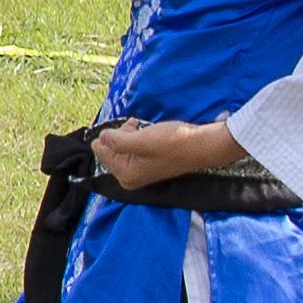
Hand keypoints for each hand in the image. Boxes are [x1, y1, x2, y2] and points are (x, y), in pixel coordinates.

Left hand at [90, 116, 242, 191]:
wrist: (201, 146)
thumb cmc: (173, 142)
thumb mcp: (141, 140)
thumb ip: (117, 141)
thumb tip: (101, 138)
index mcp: (125, 175)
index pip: (101, 151)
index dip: (110, 135)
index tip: (126, 128)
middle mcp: (130, 178)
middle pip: (110, 150)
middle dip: (119, 135)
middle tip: (133, 126)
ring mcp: (140, 172)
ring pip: (120, 147)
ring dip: (126, 133)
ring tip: (138, 125)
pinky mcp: (148, 164)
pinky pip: (131, 148)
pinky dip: (134, 136)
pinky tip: (141, 128)